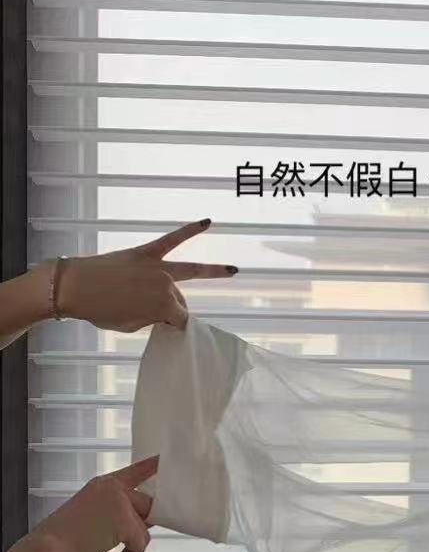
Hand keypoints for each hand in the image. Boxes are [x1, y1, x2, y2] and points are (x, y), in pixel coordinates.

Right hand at [27, 456, 158, 551]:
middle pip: (149, 509)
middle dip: (140, 532)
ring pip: (144, 531)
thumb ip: (120, 512)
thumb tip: (148, 523)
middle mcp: (115, 489)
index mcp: (105, 484)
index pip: (136, 471)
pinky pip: (139, 545)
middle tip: (126, 550)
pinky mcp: (125, 522)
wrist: (48, 548)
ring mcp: (121, 503)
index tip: (166, 457)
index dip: (153, 465)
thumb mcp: (95, 514)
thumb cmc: (66, 537)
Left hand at [53, 220, 236, 331]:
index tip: (166, 329)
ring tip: (232, 270)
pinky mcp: (147, 253)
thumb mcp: (128, 324)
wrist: (73, 287)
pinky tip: (206, 222)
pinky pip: (172, 239)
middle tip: (163, 316)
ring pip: (190, 270)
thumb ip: (149, 318)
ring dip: (214, 271)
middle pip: (180, 300)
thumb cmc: (99, 311)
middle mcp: (167, 286)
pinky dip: (190, 230)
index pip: (178, 318)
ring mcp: (158, 268)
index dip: (173, 325)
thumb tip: (159, 312)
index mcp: (163, 308)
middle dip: (175, 308)